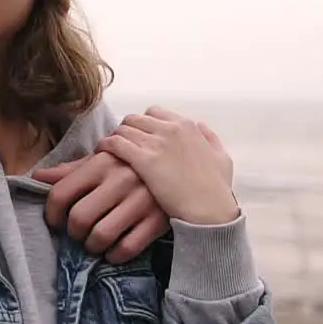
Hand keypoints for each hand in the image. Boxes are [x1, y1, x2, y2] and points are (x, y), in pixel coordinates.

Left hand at [34, 152, 169, 263]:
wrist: (179, 167)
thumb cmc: (130, 165)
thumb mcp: (102, 161)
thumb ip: (70, 171)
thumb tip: (37, 178)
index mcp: (100, 164)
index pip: (61, 194)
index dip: (51, 214)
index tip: (54, 222)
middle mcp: (119, 181)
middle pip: (79, 219)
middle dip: (72, 232)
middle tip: (76, 233)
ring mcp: (140, 201)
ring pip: (100, 236)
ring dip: (91, 245)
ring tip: (93, 242)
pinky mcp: (158, 220)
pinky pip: (127, 248)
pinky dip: (114, 255)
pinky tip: (112, 251)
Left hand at [96, 106, 238, 225]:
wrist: (209, 211)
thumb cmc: (216, 190)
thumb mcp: (221, 158)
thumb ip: (210, 139)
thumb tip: (201, 126)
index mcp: (187, 126)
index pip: (154, 112)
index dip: (143, 123)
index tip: (138, 136)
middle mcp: (170, 129)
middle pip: (134, 119)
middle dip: (125, 130)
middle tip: (119, 143)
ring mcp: (156, 144)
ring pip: (123, 128)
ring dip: (113, 137)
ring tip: (107, 150)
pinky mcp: (144, 160)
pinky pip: (115, 143)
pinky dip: (105, 146)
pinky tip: (101, 154)